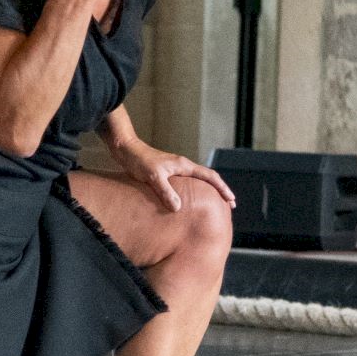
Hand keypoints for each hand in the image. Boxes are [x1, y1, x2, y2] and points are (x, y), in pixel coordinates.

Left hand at [115, 140, 236, 214]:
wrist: (125, 148)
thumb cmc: (138, 160)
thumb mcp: (153, 177)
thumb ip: (166, 191)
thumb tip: (178, 207)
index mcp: (184, 165)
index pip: (209, 176)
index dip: (222, 188)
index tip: (231, 199)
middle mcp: (182, 166)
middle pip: (207, 179)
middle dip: (219, 191)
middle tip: (229, 205)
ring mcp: (174, 169)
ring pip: (197, 181)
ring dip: (207, 192)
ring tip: (213, 205)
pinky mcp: (166, 173)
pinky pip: (186, 184)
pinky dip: (194, 192)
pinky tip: (189, 201)